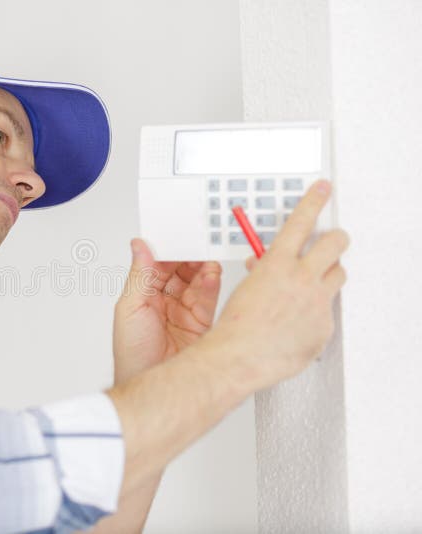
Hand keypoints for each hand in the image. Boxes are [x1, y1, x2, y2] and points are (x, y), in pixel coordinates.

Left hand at [113, 239, 222, 384]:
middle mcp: (164, 301)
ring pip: (197, 279)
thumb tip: (139, 245)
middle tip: (196, 241)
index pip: (158, 263)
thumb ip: (140, 275)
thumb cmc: (132, 355)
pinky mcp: (202, 321)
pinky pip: (209, 296)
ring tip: (205, 257)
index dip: (167, 248)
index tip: (175, 233)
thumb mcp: (130, 308)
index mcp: (143, 294)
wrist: (153, 388)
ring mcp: (184, 311)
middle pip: (180, 268)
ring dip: (201, 266)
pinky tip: (211, 273)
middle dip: (187, 254)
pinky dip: (211, 282)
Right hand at [207, 179, 347, 390]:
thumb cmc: (235, 326)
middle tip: (332, 239)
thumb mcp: (245, 287)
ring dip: (328, 274)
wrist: (239, 357)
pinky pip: (328, 311)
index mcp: (277, 264)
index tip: (323, 190)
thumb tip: (267, 267)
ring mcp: (317, 303)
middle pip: (336, 243)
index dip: (314, 200)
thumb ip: (263, 272)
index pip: (301, 221)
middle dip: (335, 238)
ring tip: (312, 283)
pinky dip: (315, 313)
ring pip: (339, 274)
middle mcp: (302, 279)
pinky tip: (299, 322)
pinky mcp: (324, 326)